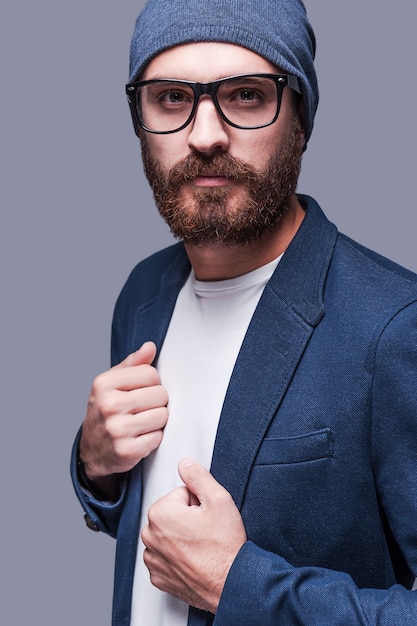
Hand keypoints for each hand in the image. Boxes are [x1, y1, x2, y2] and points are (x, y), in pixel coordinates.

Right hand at [79, 342, 167, 483]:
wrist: (93, 449)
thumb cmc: (108, 410)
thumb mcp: (113, 383)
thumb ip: (133, 363)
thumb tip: (150, 347)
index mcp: (104, 383)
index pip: (151, 373)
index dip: (152, 383)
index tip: (141, 391)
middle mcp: (108, 405)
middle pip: (160, 394)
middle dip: (156, 402)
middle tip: (142, 409)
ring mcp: (117, 429)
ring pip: (162, 415)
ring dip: (157, 420)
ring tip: (142, 422)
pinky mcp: (127, 450)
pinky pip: (158, 437)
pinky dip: (153, 438)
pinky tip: (140, 437)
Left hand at [142, 459, 246, 612]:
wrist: (231, 584)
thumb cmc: (225, 546)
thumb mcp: (218, 499)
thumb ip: (197, 476)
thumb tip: (185, 464)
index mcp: (161, 513)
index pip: (179, 494)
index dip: (197, 503)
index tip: (206, 516)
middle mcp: (150, 536)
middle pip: (171, 514)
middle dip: (187, 519)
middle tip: (206, 530)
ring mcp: (153, 558)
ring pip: (167, 535)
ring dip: (181, 537)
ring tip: (201, 546)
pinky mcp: (158, 577)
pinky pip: (165, 557)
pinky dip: (177, 557)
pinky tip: (194, 560)